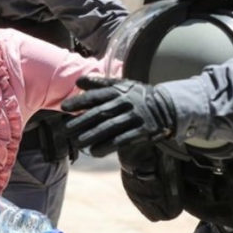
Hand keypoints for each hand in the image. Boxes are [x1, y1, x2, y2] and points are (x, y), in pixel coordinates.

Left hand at [61, 76, 176, 157]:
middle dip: (82, 121)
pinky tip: (95, 151)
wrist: (168, 106)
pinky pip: (123, 139)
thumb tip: (78, 81)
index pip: (96, 95)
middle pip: (100, 113)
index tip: (64, 108)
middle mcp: (126, 103)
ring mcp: (135, 117)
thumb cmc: (139, 96)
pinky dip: (108, 146)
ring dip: (92, 136)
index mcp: (120, 91)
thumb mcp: (123, 85)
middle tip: (66, 130)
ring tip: (77, 142)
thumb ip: (100, 83)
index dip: (79, 101)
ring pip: (110, 127)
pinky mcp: (142, 131)